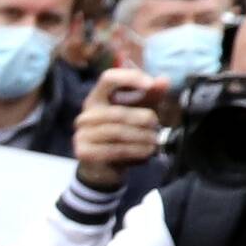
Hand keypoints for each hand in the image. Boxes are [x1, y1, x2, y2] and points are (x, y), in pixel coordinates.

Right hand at [72, 71, 167, 186]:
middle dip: (142, 118)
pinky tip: (146, 151)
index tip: (150, 84)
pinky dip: (135, 151)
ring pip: (117, 132)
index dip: (129, 78)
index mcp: (97, 97)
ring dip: (141, 137)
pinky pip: (114, 150)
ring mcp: (82, 133)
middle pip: (118, 112)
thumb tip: (164, 80)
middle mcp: (86, 114)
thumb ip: (151, 95)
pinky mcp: (83, 151)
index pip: (108, 78)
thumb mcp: (138, 111)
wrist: (105, 166)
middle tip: (157, 125)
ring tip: (155, 141)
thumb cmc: (123, 133)